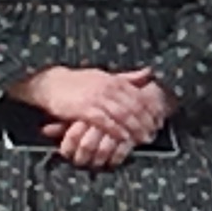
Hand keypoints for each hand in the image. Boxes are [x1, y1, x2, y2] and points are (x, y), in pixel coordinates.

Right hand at [15, 64, 168, 162]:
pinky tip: (124, 137)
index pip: (139, 95)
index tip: (160, 119)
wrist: (52, 84)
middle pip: (134, 106)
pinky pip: (105, 121)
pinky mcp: (85, 109)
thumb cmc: (79, 82)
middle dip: (146, 120)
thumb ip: (127, 77)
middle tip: (154, 132)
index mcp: (115, 80)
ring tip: (143, 138)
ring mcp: (96, 98)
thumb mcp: (105, 76)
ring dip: (135, 127)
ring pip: (122, 114)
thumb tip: (149, 72)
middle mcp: (108, 88)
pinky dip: (116, 130)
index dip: (151, 108)